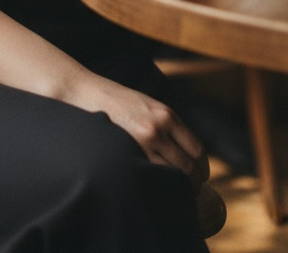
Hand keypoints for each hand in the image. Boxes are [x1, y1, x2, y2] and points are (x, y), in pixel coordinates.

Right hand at [71, 71, 208, 185]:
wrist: (86, 94)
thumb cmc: (117, 101)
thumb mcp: (149, 105)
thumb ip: (167, 126)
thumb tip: (186, 154)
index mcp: (167, 115)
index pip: (197, 150)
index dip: (201, 167)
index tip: (200, 176)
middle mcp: (158, 128)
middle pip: (188, 167)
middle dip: (192, 183)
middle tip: (190, 191)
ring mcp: (141, 143)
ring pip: (170, 176)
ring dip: (175, 187)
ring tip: (173, 193)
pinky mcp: (126, 152)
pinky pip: (149, 176)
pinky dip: (156, 185)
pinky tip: (154, 188)